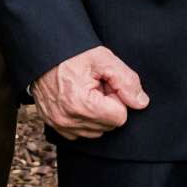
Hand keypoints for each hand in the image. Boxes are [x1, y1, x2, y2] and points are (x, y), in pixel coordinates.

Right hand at [33, 45, 147, 138]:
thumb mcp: (104, 59)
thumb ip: (127, 81)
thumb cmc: (74, 54)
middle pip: (108, 126)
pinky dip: (84, 119)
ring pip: (96, 131)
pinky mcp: (54, 126)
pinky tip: (78, 100)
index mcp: (82, 105)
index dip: (117, 98)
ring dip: (96, 113)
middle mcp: (68, 120)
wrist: (44, 53)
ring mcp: (59, 125)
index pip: (120, 117)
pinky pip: (81, 132)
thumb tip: (141, 103)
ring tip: (86, 91)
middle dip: (107, 106)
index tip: (106, 84)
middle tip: (96, 85)